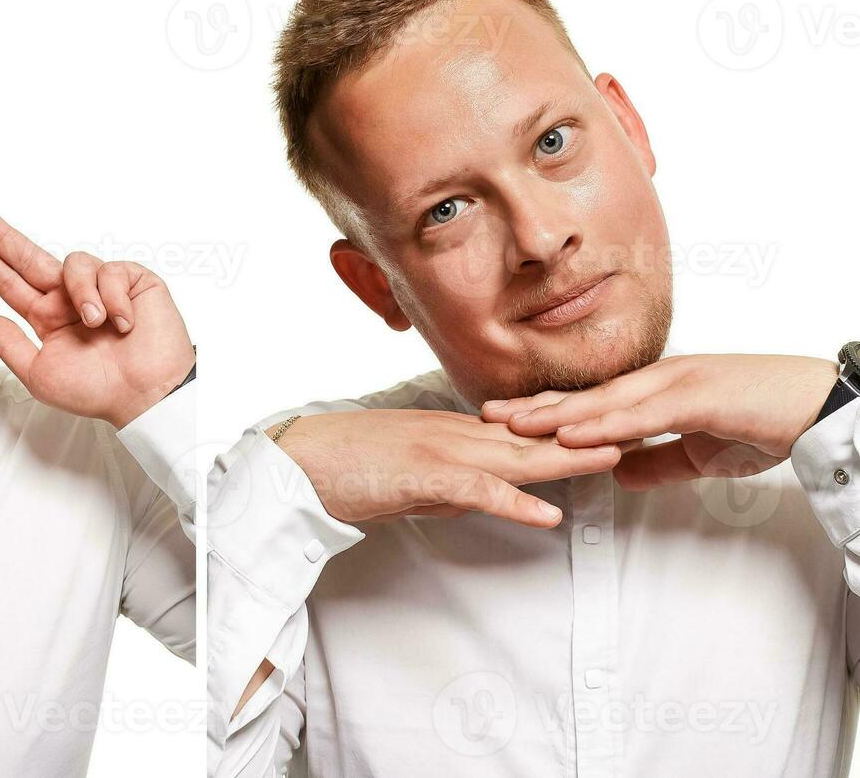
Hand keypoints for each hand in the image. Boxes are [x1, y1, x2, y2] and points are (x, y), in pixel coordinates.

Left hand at [0, 211, 193, 429]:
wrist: (146, 395)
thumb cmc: (98, 391)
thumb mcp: (41, 376)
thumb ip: (11, 348)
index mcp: (48, 317)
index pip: (12, 283)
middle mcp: (70, 297)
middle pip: (30, 256)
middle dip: (5, 234)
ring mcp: (101, 286)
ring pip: (75, 262)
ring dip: (82, 292)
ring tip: (94, 323)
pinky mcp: (132, 280)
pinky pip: (111, 271)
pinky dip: (114, 298)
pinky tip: (124, 323)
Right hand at [270, 408, 624, 527]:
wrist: (298, 461)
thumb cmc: (344, 466)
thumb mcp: (408, 475)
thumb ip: (447, 481)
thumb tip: (479, 496)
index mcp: (451, 431)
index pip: (522, 430)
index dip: (569, 428)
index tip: (610, 425)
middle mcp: (453, 433)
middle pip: (532, 435)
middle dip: (587, 433)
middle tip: (641, 426)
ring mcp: (439, 450)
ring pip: (514, 454)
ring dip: (568, 457)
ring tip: (617, 456)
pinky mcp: (421, 475)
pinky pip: (475, 489)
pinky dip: (513, 501)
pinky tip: (547, 513)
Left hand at [481, 353, 839, 490]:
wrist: (819, 406)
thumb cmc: (767, 421)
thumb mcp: (703, 452)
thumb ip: (660, 460)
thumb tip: (619, 474)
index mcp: (656, 391)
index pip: (590, 402)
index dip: (547, 410)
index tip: (507, 418)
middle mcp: (657, 381)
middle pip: (583, 396)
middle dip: (534, 407)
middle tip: (486, 416)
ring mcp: (675, 384)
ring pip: (602, 402)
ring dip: (555, 415)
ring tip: (512, 426)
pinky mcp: (697, 398)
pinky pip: (641, 415)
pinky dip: (603, 426)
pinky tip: (572, 435)